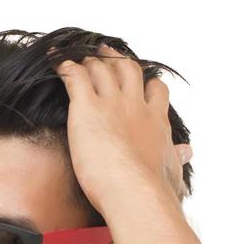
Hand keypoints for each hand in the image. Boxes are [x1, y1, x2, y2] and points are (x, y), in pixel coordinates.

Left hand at [52, 43, 186, 213]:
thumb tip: (186, 151)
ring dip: (90, 60)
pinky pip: (74, 77)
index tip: (142, 81)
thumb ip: (177, 158)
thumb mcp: (173, 171)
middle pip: (128, 71)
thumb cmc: (154, 189)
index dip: (147, 83)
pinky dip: (64, 66)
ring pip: (101, 69)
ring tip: (80, 56)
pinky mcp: (87, 107)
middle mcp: (135, 106)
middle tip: (107, 52)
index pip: (156, 92)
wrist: (136, 191)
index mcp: (156, 121)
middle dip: (116, 59)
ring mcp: (112, 103)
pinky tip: (57, 62)